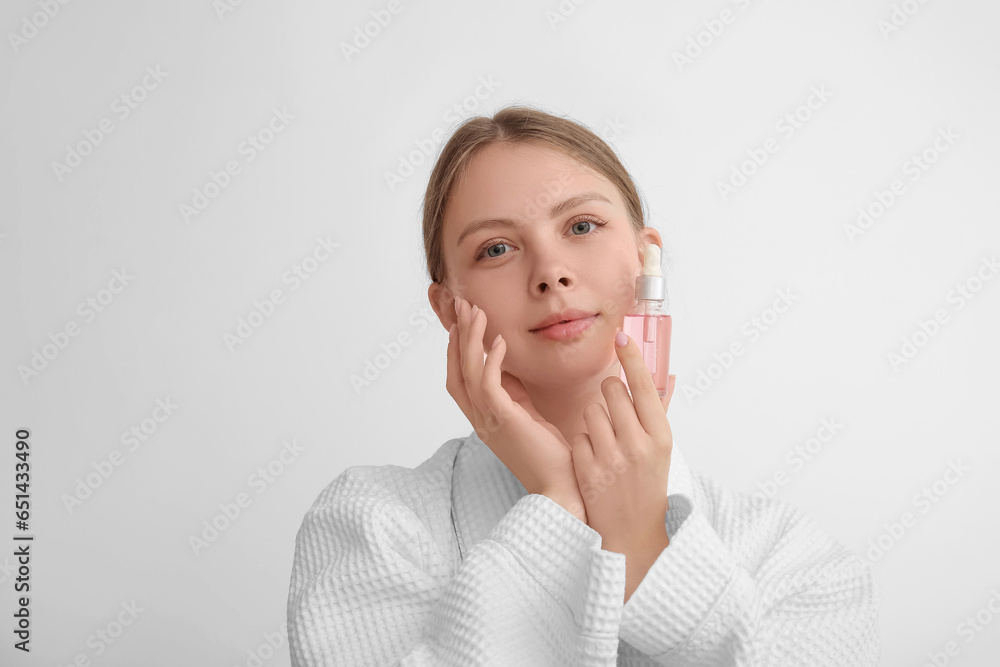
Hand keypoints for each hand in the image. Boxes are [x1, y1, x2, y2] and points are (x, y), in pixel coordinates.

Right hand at [446, 296, 587, 522]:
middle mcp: (480, 420)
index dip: (457, 349)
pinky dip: (491, 360)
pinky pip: (488, 385)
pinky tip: (498, 341)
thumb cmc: (551, 457)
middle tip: (461, 306)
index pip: (459, 379)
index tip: (463, 322)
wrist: (561, 489)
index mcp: (484, 419)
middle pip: (455, 371)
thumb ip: (514, 394)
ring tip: (476, 312)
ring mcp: (489, 421)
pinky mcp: (505, 421)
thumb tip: (509, 368)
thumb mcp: (529, 417)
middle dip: (457, 336)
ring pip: (468, 372)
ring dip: (470, 339)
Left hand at [570, 332, 675, 554]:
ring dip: (594, 420)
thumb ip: (660, 410)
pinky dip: (582, 444)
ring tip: (605, 441)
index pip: (645, 386)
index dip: (632, 359)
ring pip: (591, 411)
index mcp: (660, 436)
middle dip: (608, 393)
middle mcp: (638, 445)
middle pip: (612, 391)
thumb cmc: (647, 484)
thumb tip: (667, 374)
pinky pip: (577, 436)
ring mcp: (612, 458)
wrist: (632, 531)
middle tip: (613, 409)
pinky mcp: (588, 470)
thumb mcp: (661, 448)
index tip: (621, 337)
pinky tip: (593, 459)